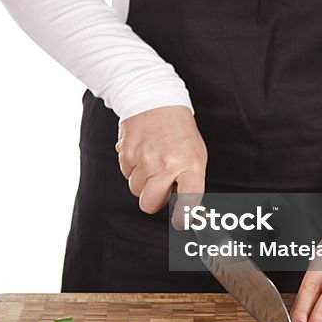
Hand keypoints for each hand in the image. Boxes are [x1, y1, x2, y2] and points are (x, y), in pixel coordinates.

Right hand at [115, 106, 206, 225]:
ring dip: (143, 182)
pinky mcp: (126, 154)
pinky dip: (133, 168)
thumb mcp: (196, 154)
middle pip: (149, 204)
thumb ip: (192, 183)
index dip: (183, 217)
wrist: (155, 99)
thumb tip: (192, 213)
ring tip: (153, 161)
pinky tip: (142, 152)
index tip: (181, 221)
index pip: (188, 201)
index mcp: (190, 164)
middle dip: (154, 199)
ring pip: (136, 190)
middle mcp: (165, 164)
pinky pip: (126, 175)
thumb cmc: (180, 131)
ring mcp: (143, 159)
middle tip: (162, 184)